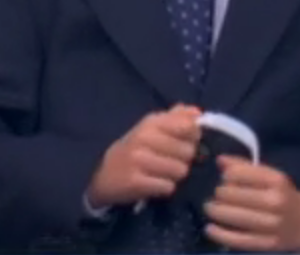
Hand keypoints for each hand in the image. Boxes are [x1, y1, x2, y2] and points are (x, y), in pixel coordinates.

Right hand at [86, 104, 201, 208]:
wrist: (103, 174)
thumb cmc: (134, 149)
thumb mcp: (150, 129)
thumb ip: (175, 118)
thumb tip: (197, 112)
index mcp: (150, 122)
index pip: (188, 126)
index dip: (192, 136)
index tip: (184, 140)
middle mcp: (143, 138)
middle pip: (188, 151)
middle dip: (183, 159)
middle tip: (168, 160)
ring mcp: (138, 160)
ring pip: (180, 170)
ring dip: (174, 175)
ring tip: (161, 173)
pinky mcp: (136, 182)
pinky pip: (168, 187)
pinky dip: (164, 188)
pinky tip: (153, 184)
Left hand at [203, 156, 299, 252]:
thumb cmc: (280, 194)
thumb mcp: (268, 176)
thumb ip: (243, 166)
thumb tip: (219, 160)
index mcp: (276, 180)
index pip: (238, 173)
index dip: (226, 176)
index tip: (224, 179)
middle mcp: (276, 201)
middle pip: (232, 195)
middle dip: (219, 194)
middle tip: (216, 196)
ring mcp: (273, 224)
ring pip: (234, 216)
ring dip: (215, 211)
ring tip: (209, 208)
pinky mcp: (268, 243)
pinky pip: (239, 239)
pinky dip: (220, 234)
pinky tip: (209, 229)